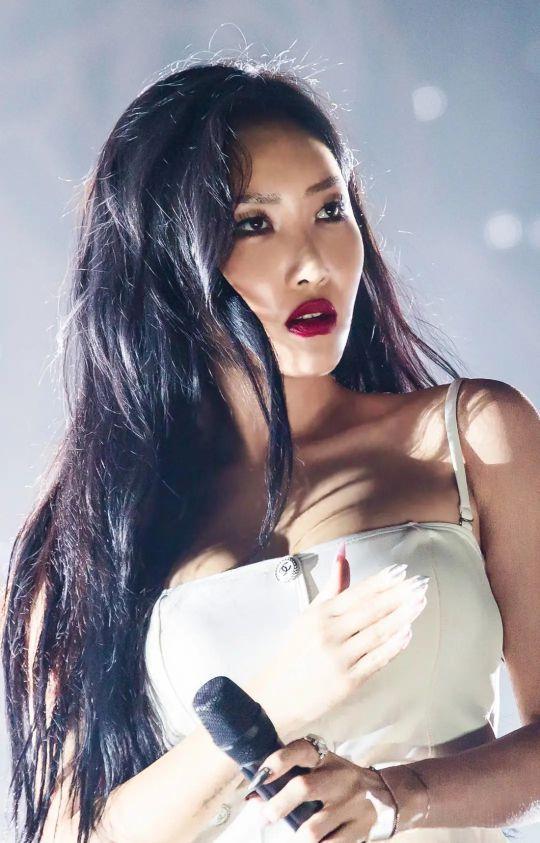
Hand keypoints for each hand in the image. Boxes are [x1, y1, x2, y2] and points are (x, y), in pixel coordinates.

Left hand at [246, 737, 393, 841]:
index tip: (260, 777)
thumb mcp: (321, 771)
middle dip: (278, 806)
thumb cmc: (339, 782)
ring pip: (312, 828)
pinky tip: (315, 842)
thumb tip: (253, 798)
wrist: (386, 796)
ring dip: (296, 837)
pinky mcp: (361, 829)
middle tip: (266, 817)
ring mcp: (352, 804)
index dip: (278, 761)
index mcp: (327, 758)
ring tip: (294, 837)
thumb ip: (290, 778)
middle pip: (303, 787)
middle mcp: (340, 777)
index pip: (301, 750)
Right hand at [247, 543, 428, 737]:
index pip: (357, 593)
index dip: (382, 581)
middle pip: (371, 610)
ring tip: (420, 602)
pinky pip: (377, 660)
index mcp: (320, 615)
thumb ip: (332, 585)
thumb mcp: (309, 614)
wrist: (277, 694)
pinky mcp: (348, 681)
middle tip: (420, 583)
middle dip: (399, 595)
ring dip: (402, 616)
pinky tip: (408, 633)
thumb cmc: (295, 651)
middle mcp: (330, 633)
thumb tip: (344, 553)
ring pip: (378, 632)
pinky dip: (394, 646)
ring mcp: (340, 658)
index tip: (402, 570)